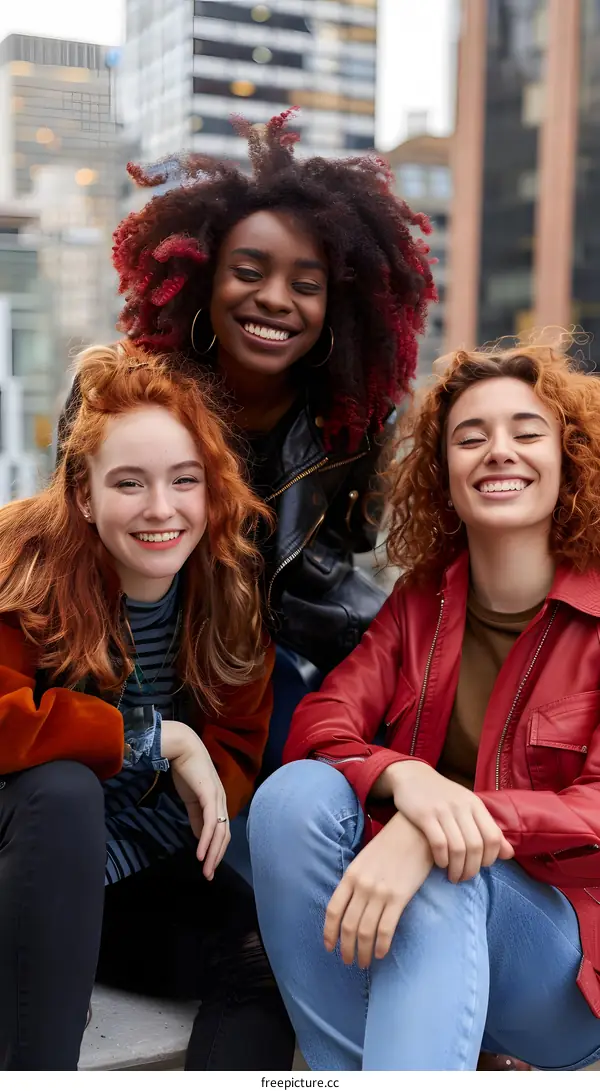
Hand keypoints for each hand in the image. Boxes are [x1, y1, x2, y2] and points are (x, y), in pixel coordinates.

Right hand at [161, 720, 229, 880]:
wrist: (182, 748)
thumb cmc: (186, 770)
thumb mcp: (191, 799)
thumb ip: (197, 817)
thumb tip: (200, 837)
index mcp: (218, 803)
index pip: (223, 832)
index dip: (217, 849)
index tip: (209, 866)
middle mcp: (222, 802)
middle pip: (224, 836)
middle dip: (217, 857)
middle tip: (209, 875)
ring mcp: (217, 798)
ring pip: (219, 833)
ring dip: (213, 854)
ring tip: (205, 870)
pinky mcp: (209, 795)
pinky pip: (210, 822)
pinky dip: (207, 840)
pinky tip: (200, 854)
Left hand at [324, 811, 433, 967]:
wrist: (415, 831)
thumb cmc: (391, 845)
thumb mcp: (365, 859)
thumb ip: (356, 881)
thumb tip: (350, 906)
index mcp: (350, 875)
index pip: (333, 910)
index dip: (329, 932)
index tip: (329, 947)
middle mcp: (361, 885)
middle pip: (348, 925)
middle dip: (346, 948)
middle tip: (348, 961)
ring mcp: (379, 892)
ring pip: (365, 931)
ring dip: (363, 951)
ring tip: (364, 962)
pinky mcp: (399, 897)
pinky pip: (386, 928)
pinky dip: (381, 945)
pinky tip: (380, 953)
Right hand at [372, 761, 513, 883]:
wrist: (412, 776)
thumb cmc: (443, 796)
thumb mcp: (468, 807)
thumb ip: (488, 828)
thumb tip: (509, 854)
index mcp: (475, 804)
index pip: (493, 837)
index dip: (490, 858)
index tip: (482, 867)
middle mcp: (461, 806)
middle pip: (476, 846)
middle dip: (472, 868)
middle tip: (465, 878)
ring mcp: (442, 810)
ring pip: (458, 848)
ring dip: (457, 868)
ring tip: (453, 876)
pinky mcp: (424, 815)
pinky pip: (439, 843)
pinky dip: (442, 859)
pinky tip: (441, 864)